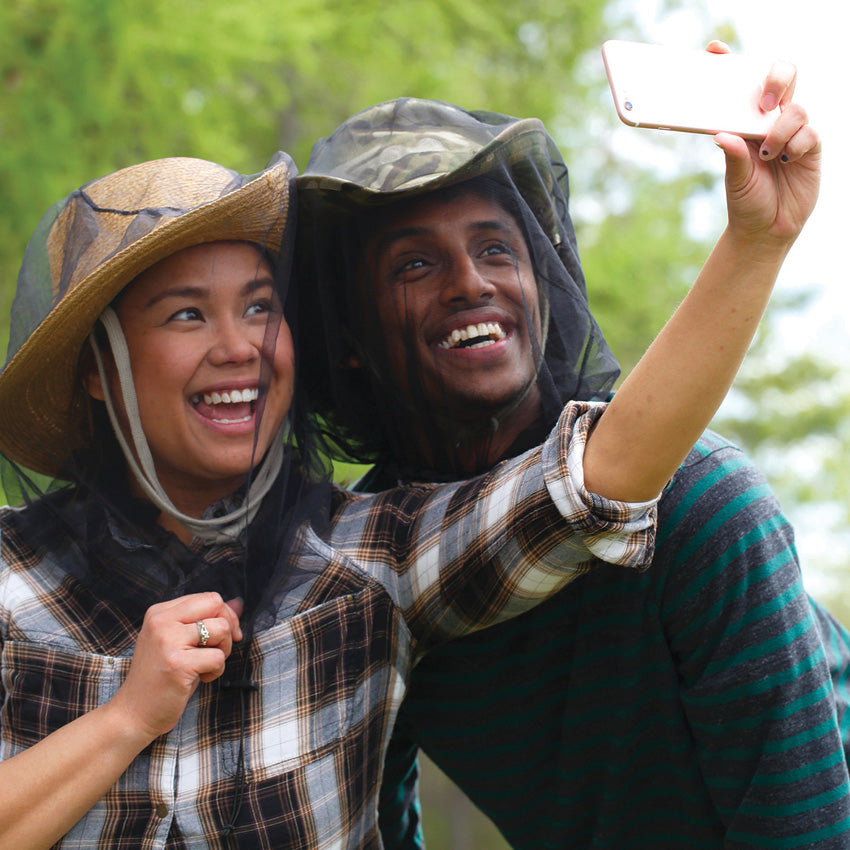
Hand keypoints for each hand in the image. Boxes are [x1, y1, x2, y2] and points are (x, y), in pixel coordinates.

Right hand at [109, 592, 242, 740]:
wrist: (133, 713)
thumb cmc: (161, 676)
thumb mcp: (180, 641)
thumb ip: (205, 619)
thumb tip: (238, 603)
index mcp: (160, 612)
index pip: (208, 598)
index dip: (224, 615)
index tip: (224, 635)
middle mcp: (162, 622)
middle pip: (216, 604)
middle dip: (228, 626)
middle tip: (219, 649)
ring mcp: (168, 641)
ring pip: (222, 629)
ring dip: (224, 650)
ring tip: (206, 665)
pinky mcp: (178, 664)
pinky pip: (218, 657)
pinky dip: (217, 671)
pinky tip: (200, 679)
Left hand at [707, 41, 820, 246]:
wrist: (766, 230)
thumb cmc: (746, 202)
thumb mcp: (735, 180)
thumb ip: (733, 156)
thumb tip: (721, 134)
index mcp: (746, 124)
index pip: (742, 87)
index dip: (732, 64)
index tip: (715, 50)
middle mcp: (770, 122)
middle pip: (782, 79)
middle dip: (775, 80)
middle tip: (766, 103)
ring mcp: (792, 132)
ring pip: (796, 108)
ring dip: (780, 130)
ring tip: (769, 155)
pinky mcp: (811, 148)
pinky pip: (810, 133)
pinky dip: (796, 144)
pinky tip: (786, 160)